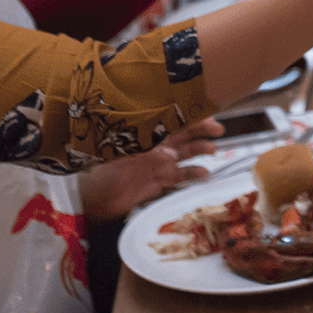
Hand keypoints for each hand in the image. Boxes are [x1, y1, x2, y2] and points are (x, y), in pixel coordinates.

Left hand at [76, 118, 222, 222]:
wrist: (94, 201)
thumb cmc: (102, 171)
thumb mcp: (119, 151)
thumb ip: (142, 142)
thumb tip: (164, 140)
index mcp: (144, 135)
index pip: (171, 119)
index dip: (188, 115)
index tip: (205, 111)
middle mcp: (154, 146)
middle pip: (183, 134)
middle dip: (201, 130)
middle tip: (219, 129)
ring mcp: (158, 164)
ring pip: (185, 153)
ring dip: (199, 150)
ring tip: (212, 151)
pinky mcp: (159, 182)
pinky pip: (181, 175)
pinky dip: (193, 173)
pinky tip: (204, 173)